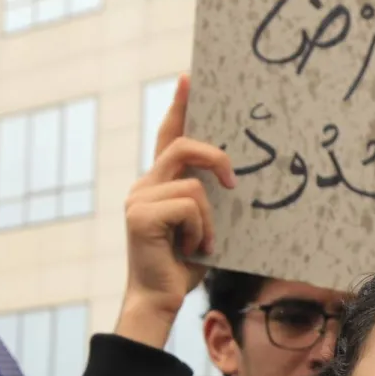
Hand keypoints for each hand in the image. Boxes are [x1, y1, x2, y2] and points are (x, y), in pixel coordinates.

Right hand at [117, 73, 237, 348]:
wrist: (160, 299)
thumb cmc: (185, 265)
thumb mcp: (203, 224)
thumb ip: (208, 197)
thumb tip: (235, 177)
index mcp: (159, 182)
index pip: (168, 134)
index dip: (180, 105)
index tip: (190, 77)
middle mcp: (144, 184)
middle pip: (182, 145)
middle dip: (215, 157)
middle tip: (233, 183)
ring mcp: (139, 197)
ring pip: (193, 185)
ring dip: (209, 219)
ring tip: (202, 243)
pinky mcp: (140, 214)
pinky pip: (190, 206)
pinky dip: (201, 231)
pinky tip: (191, 251)